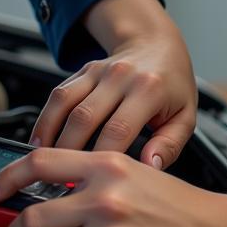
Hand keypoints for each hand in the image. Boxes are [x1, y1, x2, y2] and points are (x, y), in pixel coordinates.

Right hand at [32, 0, 196, 170]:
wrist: (157, 44)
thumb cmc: (172, 84)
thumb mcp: (185, 116)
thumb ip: (169, 145)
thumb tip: (149, 166)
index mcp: (149, 90)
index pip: (118, 130)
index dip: (101, 158)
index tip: (93, 182)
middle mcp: (121, 76)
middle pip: (85, 118)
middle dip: (69, 153)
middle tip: (64, 180)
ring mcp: (99, 71)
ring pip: (65, 104)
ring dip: (50, 136)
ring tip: (45, 164)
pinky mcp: (83, 71)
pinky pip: (58, 95)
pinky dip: (45, 120)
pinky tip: (41, 142)